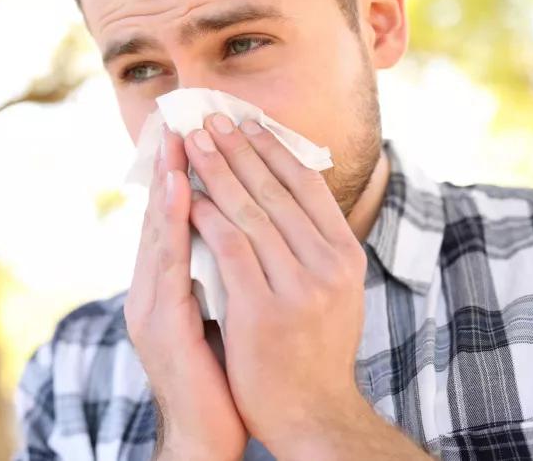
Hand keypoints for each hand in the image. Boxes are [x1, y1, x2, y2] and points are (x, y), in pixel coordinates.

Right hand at [124, 125, 247, 460]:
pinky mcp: (159, 324)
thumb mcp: (223, 316)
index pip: (174, 219)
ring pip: (158, 230)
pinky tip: (183, 191)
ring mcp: (150, 306)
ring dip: (167, 181)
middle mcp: (151, 290)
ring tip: (177, 138)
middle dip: (169, 165)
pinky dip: (174, 222)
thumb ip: (221, 276)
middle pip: (159, 216)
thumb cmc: (222, 379)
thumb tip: (241, 237)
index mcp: (167, 287)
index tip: (191, 133)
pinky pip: (168, 262)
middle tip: (178, 117)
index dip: (179, 175)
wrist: (208, 437)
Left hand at [183, 114, 369, 453]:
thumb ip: (313, 246)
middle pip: (276, 190)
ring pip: (250, 211)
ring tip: (193, 142)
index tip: (247, 121)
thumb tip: (293, 193)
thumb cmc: (312, 351)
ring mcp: (300, 287)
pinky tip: (186, 195)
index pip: (308, 186)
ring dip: (217, 170)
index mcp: (345, 255)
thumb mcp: (329, 291)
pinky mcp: (265, 308)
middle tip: (209, 117)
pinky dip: (206, 216)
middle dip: (239, 148)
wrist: (311, 415)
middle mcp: (330, 265)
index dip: (274, 149)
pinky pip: (230, 247)